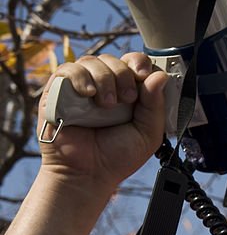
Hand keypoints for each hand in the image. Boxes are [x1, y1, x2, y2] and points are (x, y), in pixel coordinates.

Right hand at [37, 52, 166, 190]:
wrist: (88, 175)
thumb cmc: (117, 157)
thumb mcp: (148, 133)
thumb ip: (155, 105)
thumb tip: (159, 76)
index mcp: (129, 93)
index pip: (135, 63)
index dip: (141, 64)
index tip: (144, 76)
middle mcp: (105, 87)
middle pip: (115, 59)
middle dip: (124, 75)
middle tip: (126, 100)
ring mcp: (82, 88)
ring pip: (92, 61)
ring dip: (104, 78)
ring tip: (106, 105)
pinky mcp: (58, 92)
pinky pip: (67, 70)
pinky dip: (80, 78)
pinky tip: (88, 94)